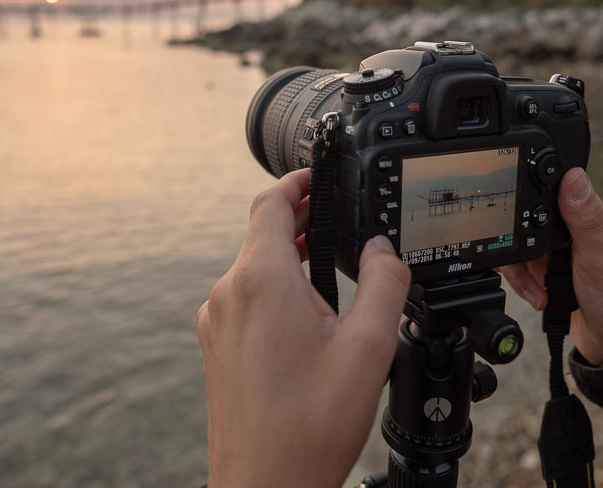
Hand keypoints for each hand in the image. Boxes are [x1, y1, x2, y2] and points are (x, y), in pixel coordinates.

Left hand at [198, 169, 411, 487]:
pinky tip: (310, 322)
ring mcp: (216, 323)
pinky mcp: (216, 349)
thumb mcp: (369, 346)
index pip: (269, 203)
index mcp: (261, 280)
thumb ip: (385, 284)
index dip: (297, 181)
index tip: (319, 177)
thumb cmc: (311, 425)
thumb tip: (383, 250)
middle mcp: (229, 295)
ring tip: (334, 279)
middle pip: (261, 236)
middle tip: (340, 227)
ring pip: (254, 271)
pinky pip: (246, 302)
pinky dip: (276, 293)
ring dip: (290, 262)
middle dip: (301, 225)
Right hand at [498, 168, 602, 367]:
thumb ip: (585, 217)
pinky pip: (518, 271)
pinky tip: (540, 297)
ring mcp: (554, 251)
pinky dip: (522, 286)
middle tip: (531, 269)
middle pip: (519, 220)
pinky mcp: (545, 272)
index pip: (541, 189)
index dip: (522, 200)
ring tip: (539, 292)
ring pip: (514, 247)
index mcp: (582, 213)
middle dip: (515, 248)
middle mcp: (566, 228)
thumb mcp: (599, 256)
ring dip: (520, 273)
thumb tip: (573, 175)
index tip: (515, 223)